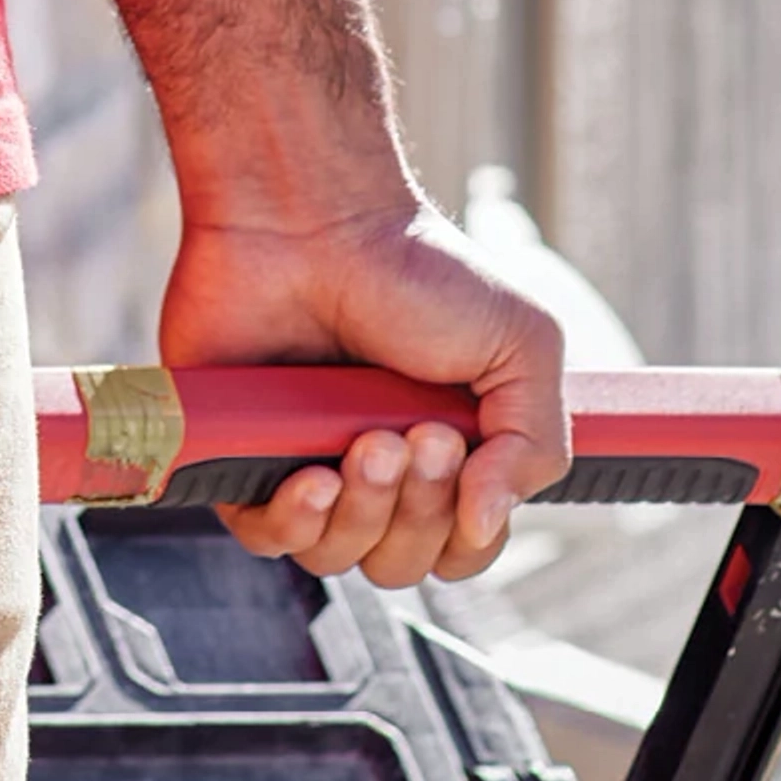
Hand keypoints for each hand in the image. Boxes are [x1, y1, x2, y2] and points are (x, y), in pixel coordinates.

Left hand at [160, 200, 568, 586]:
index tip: (461, 453)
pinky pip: (267, 539)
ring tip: (365, 438)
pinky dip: (296, 521)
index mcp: (443, 452)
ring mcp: (305, 463)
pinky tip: (312, 476)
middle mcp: (375, 469)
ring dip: (364, 510)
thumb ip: (537, 445)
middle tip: (415, 432)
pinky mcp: (243, 456)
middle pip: (402, 562)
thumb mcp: (520, 345)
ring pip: (338, 558)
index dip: (466, 532)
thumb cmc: (415, 269)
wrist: (312, 217)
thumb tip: (488, 523)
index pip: (462, 549)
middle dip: (418, 510)